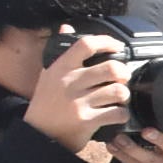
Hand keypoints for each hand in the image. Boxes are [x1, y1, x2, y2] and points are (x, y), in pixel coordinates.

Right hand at [25, 33, 128, 152]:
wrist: (37, 134)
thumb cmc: (46, 103)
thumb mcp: (48, 75)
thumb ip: (60, 53)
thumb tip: (67, 27)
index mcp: (61, 68)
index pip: (86, 45)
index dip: (107, 42)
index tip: (117, 46)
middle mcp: (69, 83)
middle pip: (111, 68)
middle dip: (124, 72)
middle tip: (122, 78)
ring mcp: (78, 102)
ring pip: (119, 91)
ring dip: (124, 95)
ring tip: (118, 98)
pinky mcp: (86, 120)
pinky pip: (118, 113)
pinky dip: (122, 114)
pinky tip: (115, 114)